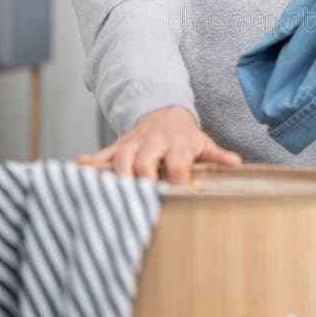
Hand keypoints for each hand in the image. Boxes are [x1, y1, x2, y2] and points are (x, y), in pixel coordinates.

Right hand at [77, 105, 241, 184]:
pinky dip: (91, 161)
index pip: (177, 163)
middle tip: (141, 203)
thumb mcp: (203, 144)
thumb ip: (216, 156)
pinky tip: (80, 168)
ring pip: (122, 158)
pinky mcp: (119, 145)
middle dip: (143, 181)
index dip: (176, 181)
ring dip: (118, 178)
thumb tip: (236, 164)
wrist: (164, 112)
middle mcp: (154, 141)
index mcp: (178, 142)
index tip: (177, 198)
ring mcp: (134, 142)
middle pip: (145, 161)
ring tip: (114, 198)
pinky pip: (103, 153)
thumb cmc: (186, 137)